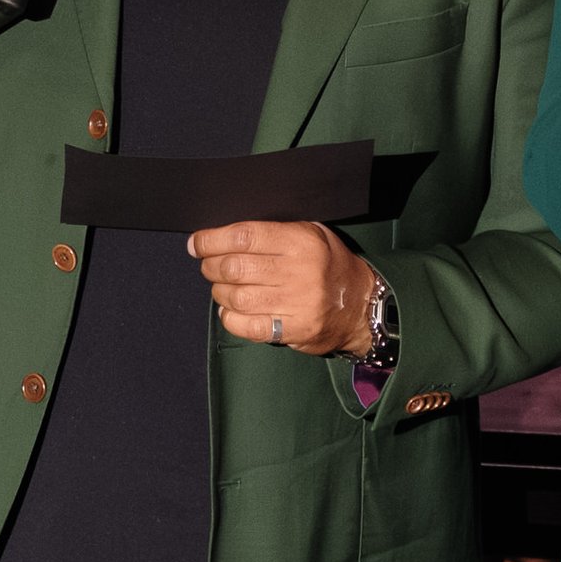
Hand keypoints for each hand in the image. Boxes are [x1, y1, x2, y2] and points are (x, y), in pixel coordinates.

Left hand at [188, 220, 377, 355]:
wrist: (363, 305)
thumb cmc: (330, 265)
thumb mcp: (313, 234)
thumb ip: (275, 231)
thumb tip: (225, 235)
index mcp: (301, 241)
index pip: (244, 236)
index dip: (211, 240)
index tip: (197, 244)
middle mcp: (298, 271)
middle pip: (234, 267)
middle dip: (211, 266)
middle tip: (208, 266)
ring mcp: (296, 303)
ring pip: (236, 297)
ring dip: (219, 292)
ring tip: (222, 288)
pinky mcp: (294, 330)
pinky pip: (248, 326)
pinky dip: (230, 318)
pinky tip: (231, 311)